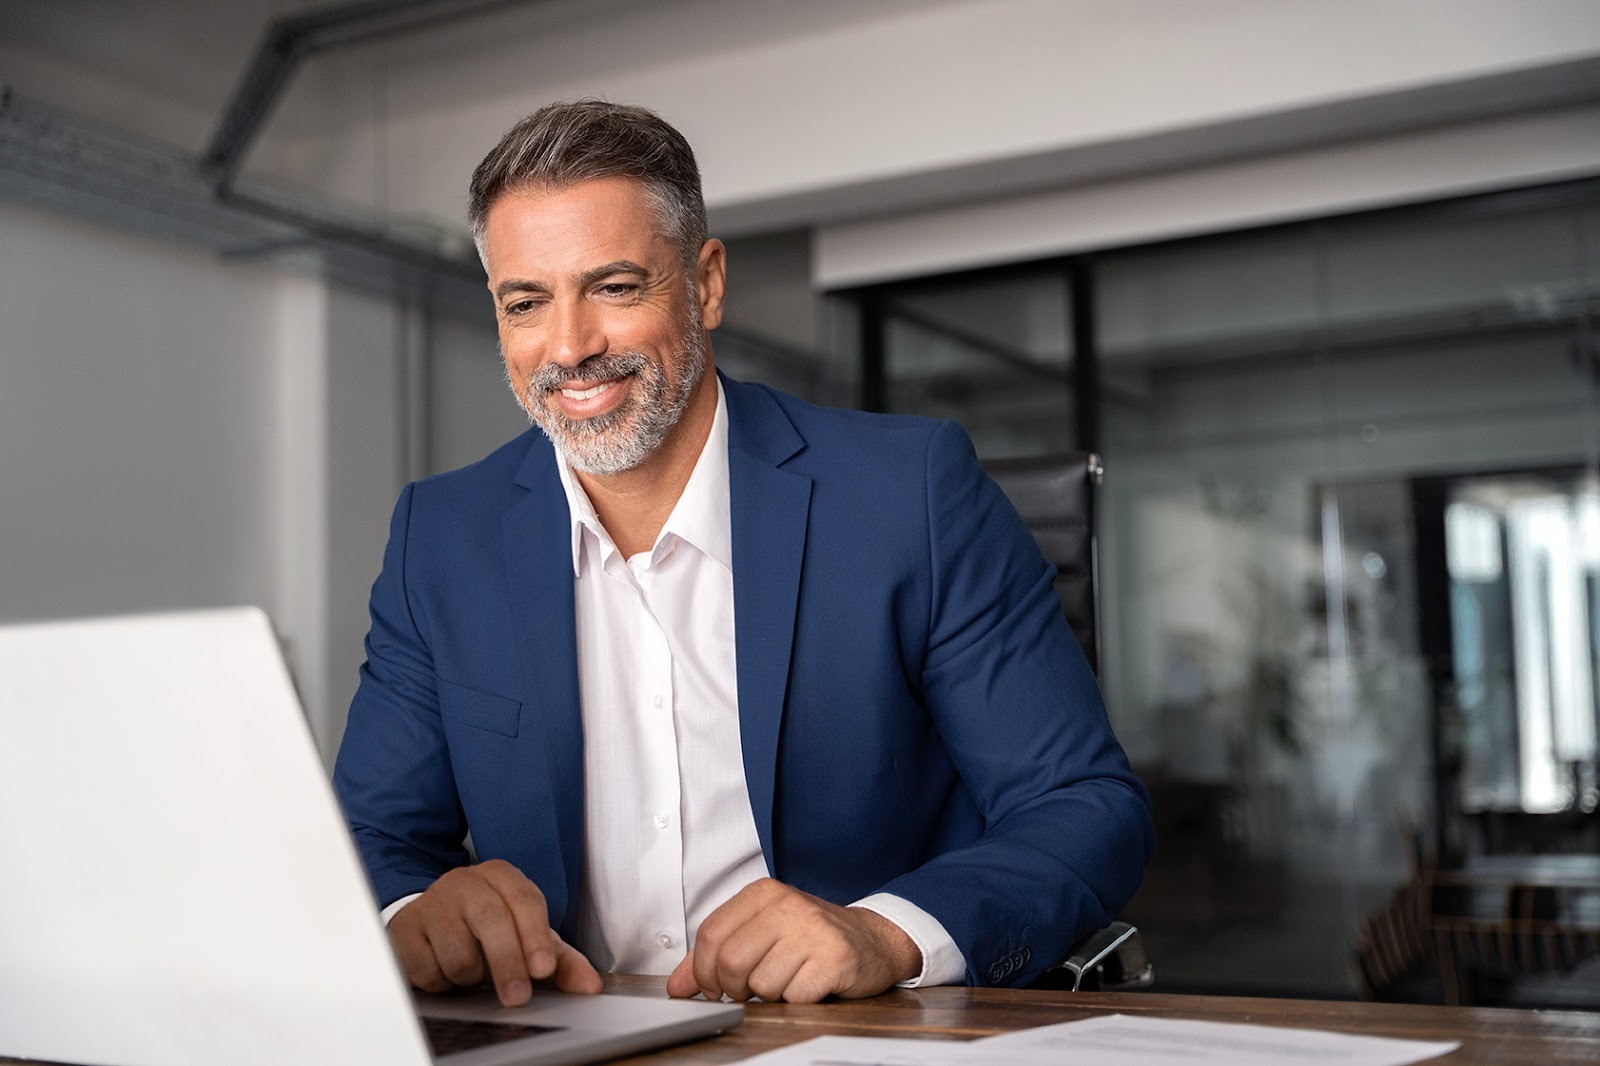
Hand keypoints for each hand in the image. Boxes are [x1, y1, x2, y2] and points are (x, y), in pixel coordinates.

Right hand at [387, 859, 602, 1005]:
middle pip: (491, 921)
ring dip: (471, 976)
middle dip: (508, 964)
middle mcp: (465, 882)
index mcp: (501, 876)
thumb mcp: (527, 937)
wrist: (429, 918)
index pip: (524, 900)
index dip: (536, 937)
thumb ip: (561, 960)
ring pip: (458, 952)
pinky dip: (442, 982)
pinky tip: (445, 970)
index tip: (544, 970)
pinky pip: (428, 969)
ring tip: (473, 971)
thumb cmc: (485, 928)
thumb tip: (590, 986)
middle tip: (518, 997)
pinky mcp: (404, 929)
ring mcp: (432, 903)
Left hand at [665, 878, 920, 1002]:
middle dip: (734, 988)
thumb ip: (715, 955)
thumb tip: (677, 986)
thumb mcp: (761, 932)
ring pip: (761, 984)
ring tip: (788, 979)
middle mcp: (788, 905)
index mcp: (764, 893)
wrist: (872, 940)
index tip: (712, 986)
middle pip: (731, 962)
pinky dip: (796, 1000)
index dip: (704, 971)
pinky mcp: (835, 958)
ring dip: (770, 995)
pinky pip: (794, 996)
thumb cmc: (810, 938)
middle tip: (750, 989)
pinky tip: (809, 984)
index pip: (711, 934)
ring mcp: (814, 930)